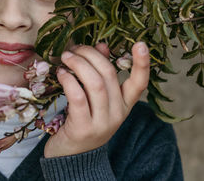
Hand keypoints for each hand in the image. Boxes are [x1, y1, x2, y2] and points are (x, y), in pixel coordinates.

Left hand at [44, 42, 149, 157]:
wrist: (73, 158)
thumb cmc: (84, 122)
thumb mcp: (97, 100)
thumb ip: (100, 73)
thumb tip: (102, 46)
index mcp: (125, 105)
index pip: (139, 83)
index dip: (142, 64)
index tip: (140, 44)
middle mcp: (117, 114)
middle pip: (109, 75)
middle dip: (91, 55)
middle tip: (74, 48)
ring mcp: (102, 122)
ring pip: (95, 83)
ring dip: (78, 64)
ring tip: (66, 57)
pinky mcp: (83, 128)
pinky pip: (78, 97)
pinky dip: (69, 80)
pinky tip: (61, 73)